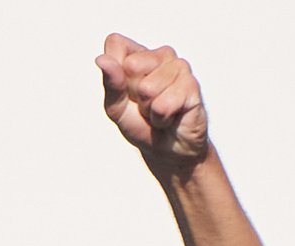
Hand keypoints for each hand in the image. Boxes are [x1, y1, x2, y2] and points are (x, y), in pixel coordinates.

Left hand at [98, 33, 209, 171]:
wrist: (167, 151)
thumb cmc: (141, 125)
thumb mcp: (116, 108)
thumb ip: (110, 83)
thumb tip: (102, 60)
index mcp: (139, 54)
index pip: (115, 44)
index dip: (115, 74)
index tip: (126, 92)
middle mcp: (161, 54)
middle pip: (131, 65)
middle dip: (133, 95)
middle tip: (145, 105)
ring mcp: (179, 67)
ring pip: (148, 87)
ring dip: (149, 109)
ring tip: (158, 112)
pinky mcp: (192, 85)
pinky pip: (163, 104)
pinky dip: (161, 118)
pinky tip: (170, 116)